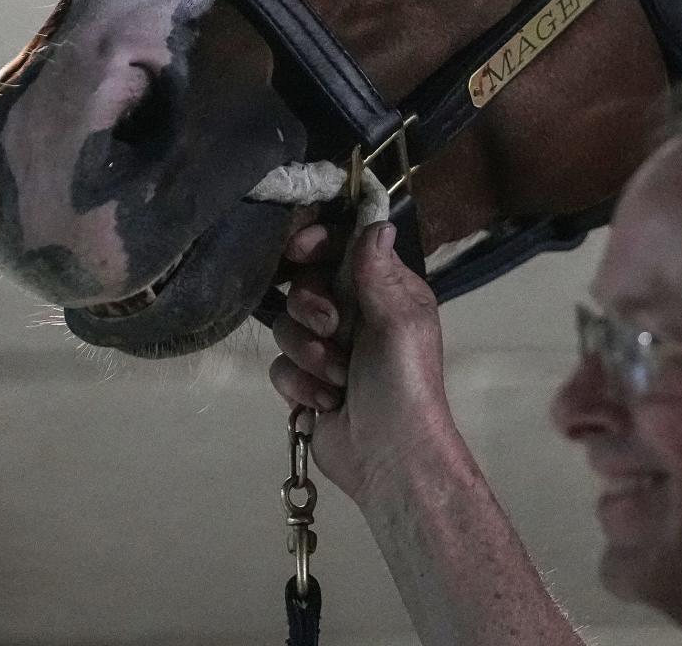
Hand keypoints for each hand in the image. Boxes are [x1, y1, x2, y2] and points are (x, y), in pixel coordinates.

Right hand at [270, 216, 459, 506]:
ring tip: (337, 378)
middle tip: (332, 327)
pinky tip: (326, 403)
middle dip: (311, 307)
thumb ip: (377, 271)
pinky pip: (279, 366)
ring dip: (309, 354)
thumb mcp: (398, 321)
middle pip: (304, 284)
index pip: (342, 247)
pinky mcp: (305, 383)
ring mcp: (327, 349)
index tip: (298, 249)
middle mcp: (354, 312)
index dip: (317, 241)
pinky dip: (300, 385)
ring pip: (286, 326)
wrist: (388, 458)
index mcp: (384, 290)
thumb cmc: (402, 382)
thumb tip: (376, 222)